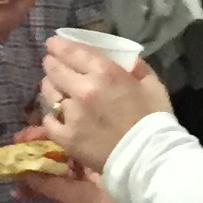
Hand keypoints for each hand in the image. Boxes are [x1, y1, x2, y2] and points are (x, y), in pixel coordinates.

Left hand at [41, 34, 171, 173]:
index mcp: (104, 72)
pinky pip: (49, 121)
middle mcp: (82, 89)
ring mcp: (71, 114)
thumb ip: (137, 68)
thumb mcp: (152, 85)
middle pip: (55, 70)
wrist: (148, 159)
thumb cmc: (154, 120)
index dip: (58, 45)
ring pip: (49, 94)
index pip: (72, 51)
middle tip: (51, 63)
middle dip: (51, 63)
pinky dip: (51, 116)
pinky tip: (55, 115)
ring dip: (49, 87)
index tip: (52, 44)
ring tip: (53, 88)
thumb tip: (126, 60)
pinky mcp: (66, 137)